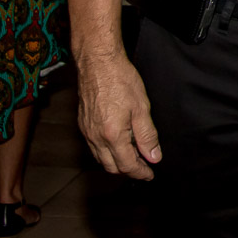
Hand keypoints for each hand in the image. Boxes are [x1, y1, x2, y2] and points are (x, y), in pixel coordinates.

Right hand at [76, 51, 160, 179]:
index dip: (140, 172)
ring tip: (134, 156)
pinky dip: (107, 152)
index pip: (127, 165)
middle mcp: (96, 138)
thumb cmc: (120, 81)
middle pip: (112, 166)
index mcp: (112, 136)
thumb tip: (154, 156)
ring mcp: (87, 132)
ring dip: (117, 162)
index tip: (150, 174)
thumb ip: (147, 136)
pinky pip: (94, 147)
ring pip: (101, 159)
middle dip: (129, 170)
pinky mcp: (83, 124)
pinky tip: (118, 143)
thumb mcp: (142, 108)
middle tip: (145, 166)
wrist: (98, 63)